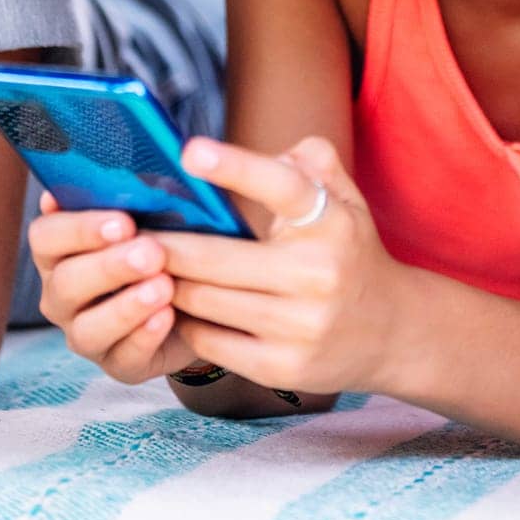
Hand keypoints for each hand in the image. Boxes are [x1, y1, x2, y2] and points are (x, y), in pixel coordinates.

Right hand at [28, 191, 198, 383]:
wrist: (205, 292)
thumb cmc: (170, 238)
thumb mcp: (157, 212)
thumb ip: (136, 192)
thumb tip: (128, 163)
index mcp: (62, 249)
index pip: (47, 236)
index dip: (79, 229)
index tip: (121, 220)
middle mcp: (63, 294)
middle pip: (66, 282)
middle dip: (109, 266)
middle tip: (150, 251)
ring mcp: (87, 334)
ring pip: (87, 328)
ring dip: (126, 306)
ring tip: (164, 286)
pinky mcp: (120, 365)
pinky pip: (124, 358)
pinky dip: (145, 336)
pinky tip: (168, 316)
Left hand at [156, 135, 406, 395]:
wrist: (391, 329)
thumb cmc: (349, 248)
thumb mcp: (344, 196)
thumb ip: (309, 159)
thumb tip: (263, 156)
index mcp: (330, 220)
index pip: (280, 186)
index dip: (234, 167)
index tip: (189, 151)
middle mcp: (317, 273)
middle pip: (216, 257)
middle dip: (164, 246)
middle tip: (128, 235)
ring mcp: (299, 325)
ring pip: (204, 301)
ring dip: (168, 285)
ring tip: (141, 271)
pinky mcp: (281, 367)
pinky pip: (210, 341)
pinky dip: (186, 322)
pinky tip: (174, 308)